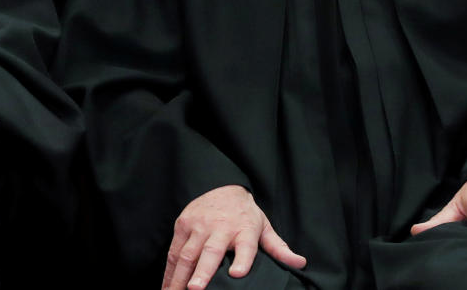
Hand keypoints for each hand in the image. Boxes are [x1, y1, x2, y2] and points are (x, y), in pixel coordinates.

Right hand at [163, 185, 305, 289]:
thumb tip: (300, 263)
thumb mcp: (264, 227)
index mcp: (244, 229)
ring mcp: (199, 226)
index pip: (245, 246)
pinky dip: (169, 271)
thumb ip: (278, 247)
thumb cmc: (244, 214)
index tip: (237, 274)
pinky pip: (174, 251)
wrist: (221, 185)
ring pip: (187, 254)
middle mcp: (220, 228)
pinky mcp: (182, 225)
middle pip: (210, 252)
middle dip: (202, 272)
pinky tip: (167, 286)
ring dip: (179, 276)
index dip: (242, 260)